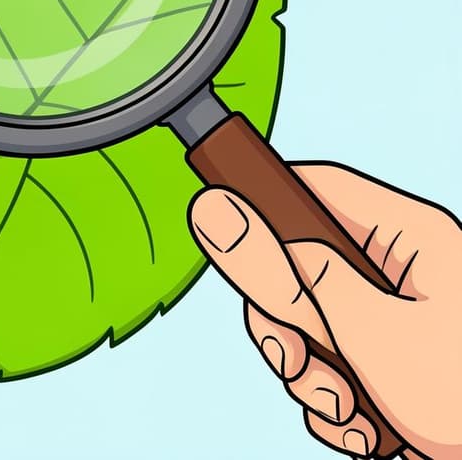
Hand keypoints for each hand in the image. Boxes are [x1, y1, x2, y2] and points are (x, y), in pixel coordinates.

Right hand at [187, 163, 461, 459]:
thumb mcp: (365, 333)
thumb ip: (284, 272)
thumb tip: (215, 212)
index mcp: (403, 235)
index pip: (309, 187)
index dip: (258, 203)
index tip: (221, 235)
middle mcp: (392, 268)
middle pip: (294, 264)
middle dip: (286, 324)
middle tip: (298, 362)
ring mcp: (386, 314)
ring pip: (303, 321)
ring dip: (309, 376)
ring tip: (349, 414)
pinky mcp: (381, 358)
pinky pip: (325, 362)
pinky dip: (331, 402)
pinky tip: (365, 430)